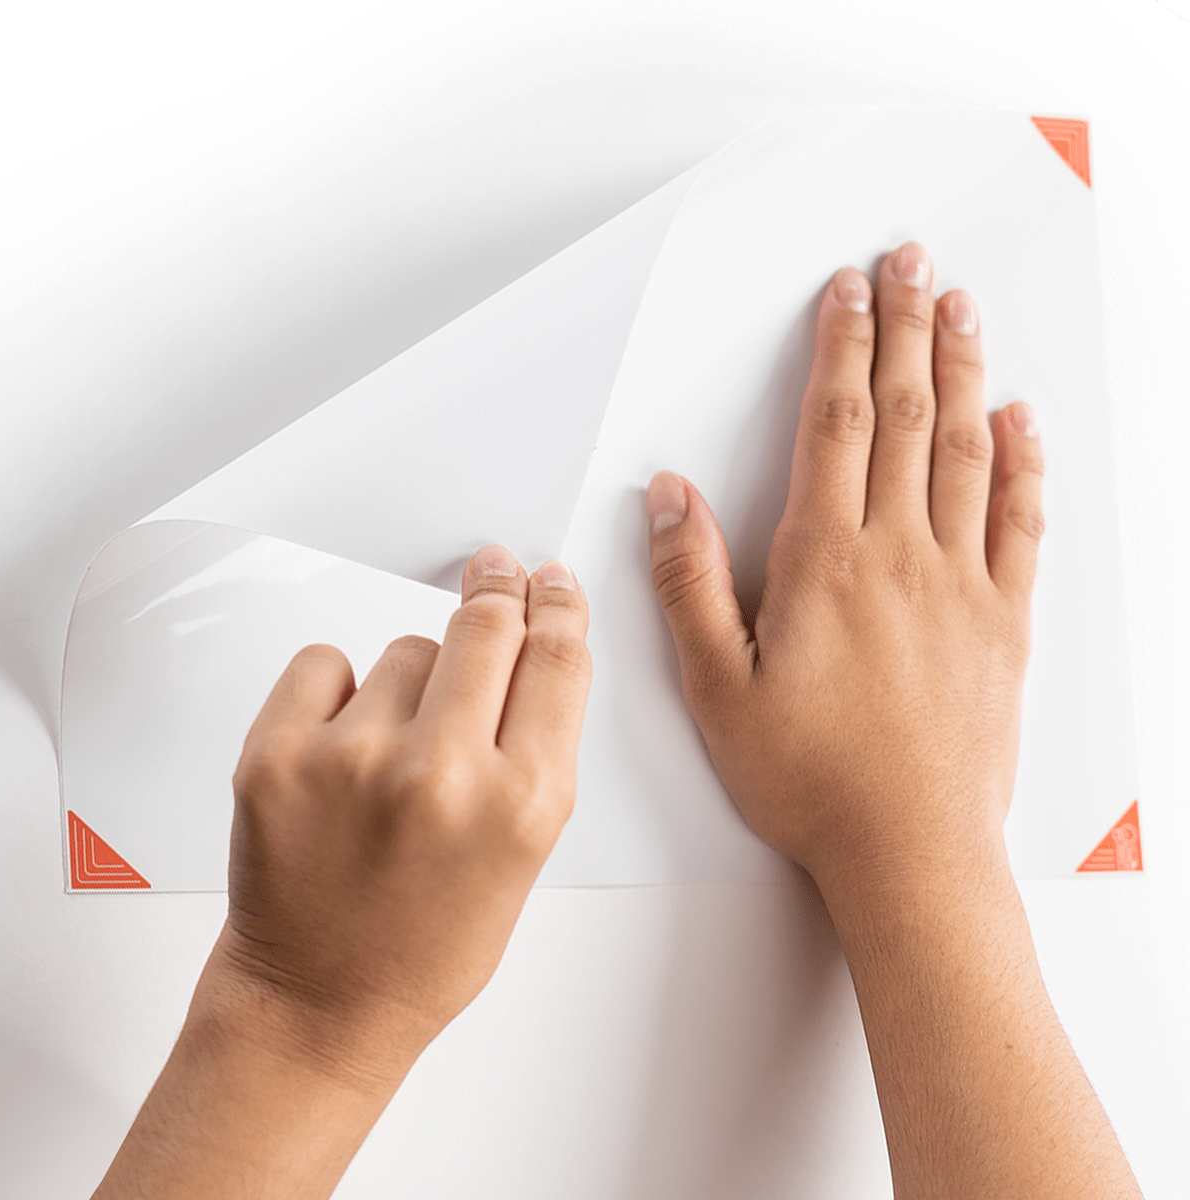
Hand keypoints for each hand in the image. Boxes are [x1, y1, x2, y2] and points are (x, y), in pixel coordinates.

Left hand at [93, 546, 590, 1199]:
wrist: (320, 1003)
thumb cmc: (428, 943)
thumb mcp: (525, 852)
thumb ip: (539, 745)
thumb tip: (537, 637)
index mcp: (521, 803)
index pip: (557, 657)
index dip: (557, 605)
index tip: (548, 581)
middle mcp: (440, 774)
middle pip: (487, 623)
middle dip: (495, 596)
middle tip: (491, 576)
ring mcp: (352, 760)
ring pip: (407, 648)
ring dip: (413, 680)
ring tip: (397, 752)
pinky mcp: (276, 755)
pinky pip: (327, 661)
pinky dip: (339, 691)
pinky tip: (345, 746)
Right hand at [646, 242, 1042, 898]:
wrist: (910, 850)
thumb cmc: (810, 776)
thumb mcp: (718, 690)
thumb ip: (690, 585)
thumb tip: (670, 499)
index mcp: (827, 562)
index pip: (836, 425)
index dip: (841, 347)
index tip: (849, 290)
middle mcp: (902, 555)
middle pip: (905, 414)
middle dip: (907, 327)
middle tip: (914, 260)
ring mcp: (963, 583)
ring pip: (966, 449)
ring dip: (964, 369)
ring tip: (963, 307)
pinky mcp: (1004, 620)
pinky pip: (1021, 520)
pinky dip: (1024, 462)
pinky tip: (1021, 420)